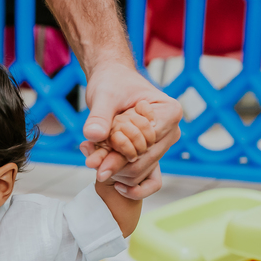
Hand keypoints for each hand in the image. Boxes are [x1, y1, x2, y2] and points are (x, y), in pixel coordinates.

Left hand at [78, 61, 181, 198]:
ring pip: (136, 173)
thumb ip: (99, 117)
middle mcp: (172, 133)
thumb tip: (93, 136)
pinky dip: (119, 176)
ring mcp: (163, 146)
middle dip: (112, 163)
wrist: (112, 81)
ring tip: (93, 152)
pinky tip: (102, 169)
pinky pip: (140, 178)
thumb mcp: (103, 97)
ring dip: (112, 167)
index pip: (145, 146)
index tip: (92, 156)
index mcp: (170, 113)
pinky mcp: (152, 155)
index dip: (117, 152)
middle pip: (140, 164)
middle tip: (89, 157)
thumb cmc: (112, 84)